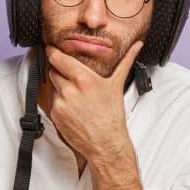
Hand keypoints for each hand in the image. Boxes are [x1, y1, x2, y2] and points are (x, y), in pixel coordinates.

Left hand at [46, 41, 142, 163]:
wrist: (105, 143)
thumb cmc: (112, 116)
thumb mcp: (117, 85)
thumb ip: (126, 61)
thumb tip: (137, 46)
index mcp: (83, 79)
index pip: (58, 58)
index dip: (53, 52)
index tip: (52, 48)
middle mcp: (69, 89)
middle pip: (54, 71)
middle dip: (60, 72)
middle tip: (73, 79)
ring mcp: (60, 103)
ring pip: (54, 87)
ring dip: (62, 89)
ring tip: (78, 99)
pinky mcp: (55, 115)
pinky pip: (53, 103)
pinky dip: (61, 104)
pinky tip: (74, 110)